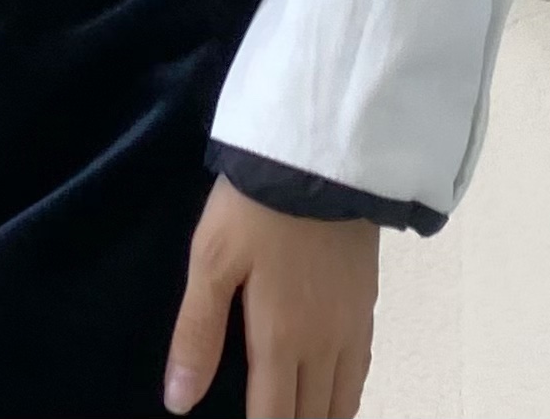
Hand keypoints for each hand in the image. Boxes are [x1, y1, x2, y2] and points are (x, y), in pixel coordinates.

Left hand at [165, 175, 378, 417]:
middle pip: (312, 416)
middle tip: (269, 415)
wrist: (319, 157)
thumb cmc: (255, 209)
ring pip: (342, 400)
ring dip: (321, 417)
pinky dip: (347, 395)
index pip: (274, 418)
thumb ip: (197, 334)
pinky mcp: (369, 300)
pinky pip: (362, 369)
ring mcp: (352, 324)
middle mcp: (323, 344)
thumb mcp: (212, 261)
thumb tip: (179, 402)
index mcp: (281, 340)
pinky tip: (334, 392)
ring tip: (299, 416)